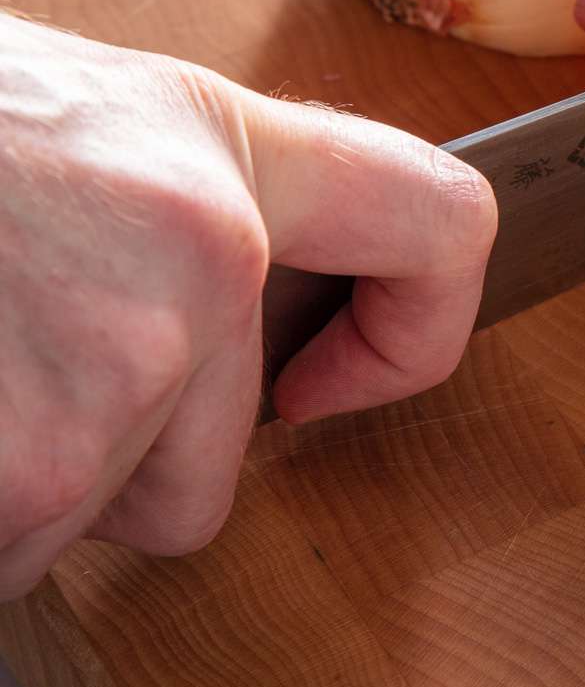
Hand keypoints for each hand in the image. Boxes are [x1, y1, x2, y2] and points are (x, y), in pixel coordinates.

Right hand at [0, 16, 495, 598]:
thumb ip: (168, 215)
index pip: (440, 224)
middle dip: (105, 457)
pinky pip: (12, 558)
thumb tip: (234, 334)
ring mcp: (116, 358)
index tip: (340, 381)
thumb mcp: (67, 128)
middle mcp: (201, 248)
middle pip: (216, 464)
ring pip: (94, 520)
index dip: (417, 330)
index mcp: (218, 149)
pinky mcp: (32, 465)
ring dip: (10, 484)